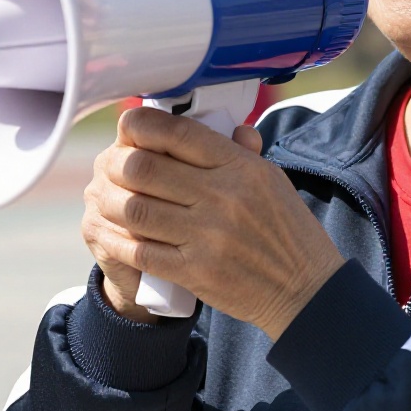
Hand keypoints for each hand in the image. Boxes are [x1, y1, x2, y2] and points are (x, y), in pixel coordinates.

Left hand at [81, 108, 346, 338]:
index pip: (177, 133)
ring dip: (110, 202)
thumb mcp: (272, 179)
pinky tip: (110, 232)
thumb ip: (237, 150)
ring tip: (105, 197)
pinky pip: (141, 252)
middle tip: (108, 166)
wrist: (305, 290)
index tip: (127, 127)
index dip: (139, 125)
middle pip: (143, 169)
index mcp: (241, 167)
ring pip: (134, 210)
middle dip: (115, 164)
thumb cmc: (287, 231)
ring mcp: (207, 236)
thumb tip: (205, 121)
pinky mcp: (196, 272)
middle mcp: (222, 197)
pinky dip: (117, 240)